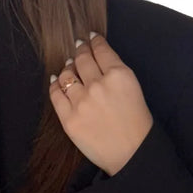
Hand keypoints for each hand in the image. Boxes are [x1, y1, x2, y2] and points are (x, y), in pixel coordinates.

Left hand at [48, 32, 153, 176]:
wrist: (132, 154)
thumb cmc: (137, 122)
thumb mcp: (134, 88)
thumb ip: (116, 72)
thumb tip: (96, 57)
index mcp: (119, 75)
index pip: (101, 50)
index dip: (94, 41)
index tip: (90, 38)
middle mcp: (98, 85)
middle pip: (82, 59)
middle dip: (80, 50)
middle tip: (78, 47)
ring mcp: (81, 102)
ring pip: (66, 75)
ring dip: (67, 68)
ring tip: (69, 66)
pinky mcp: (69, 118)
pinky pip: (55, 94)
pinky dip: (55, 84)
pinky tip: (56, 80)